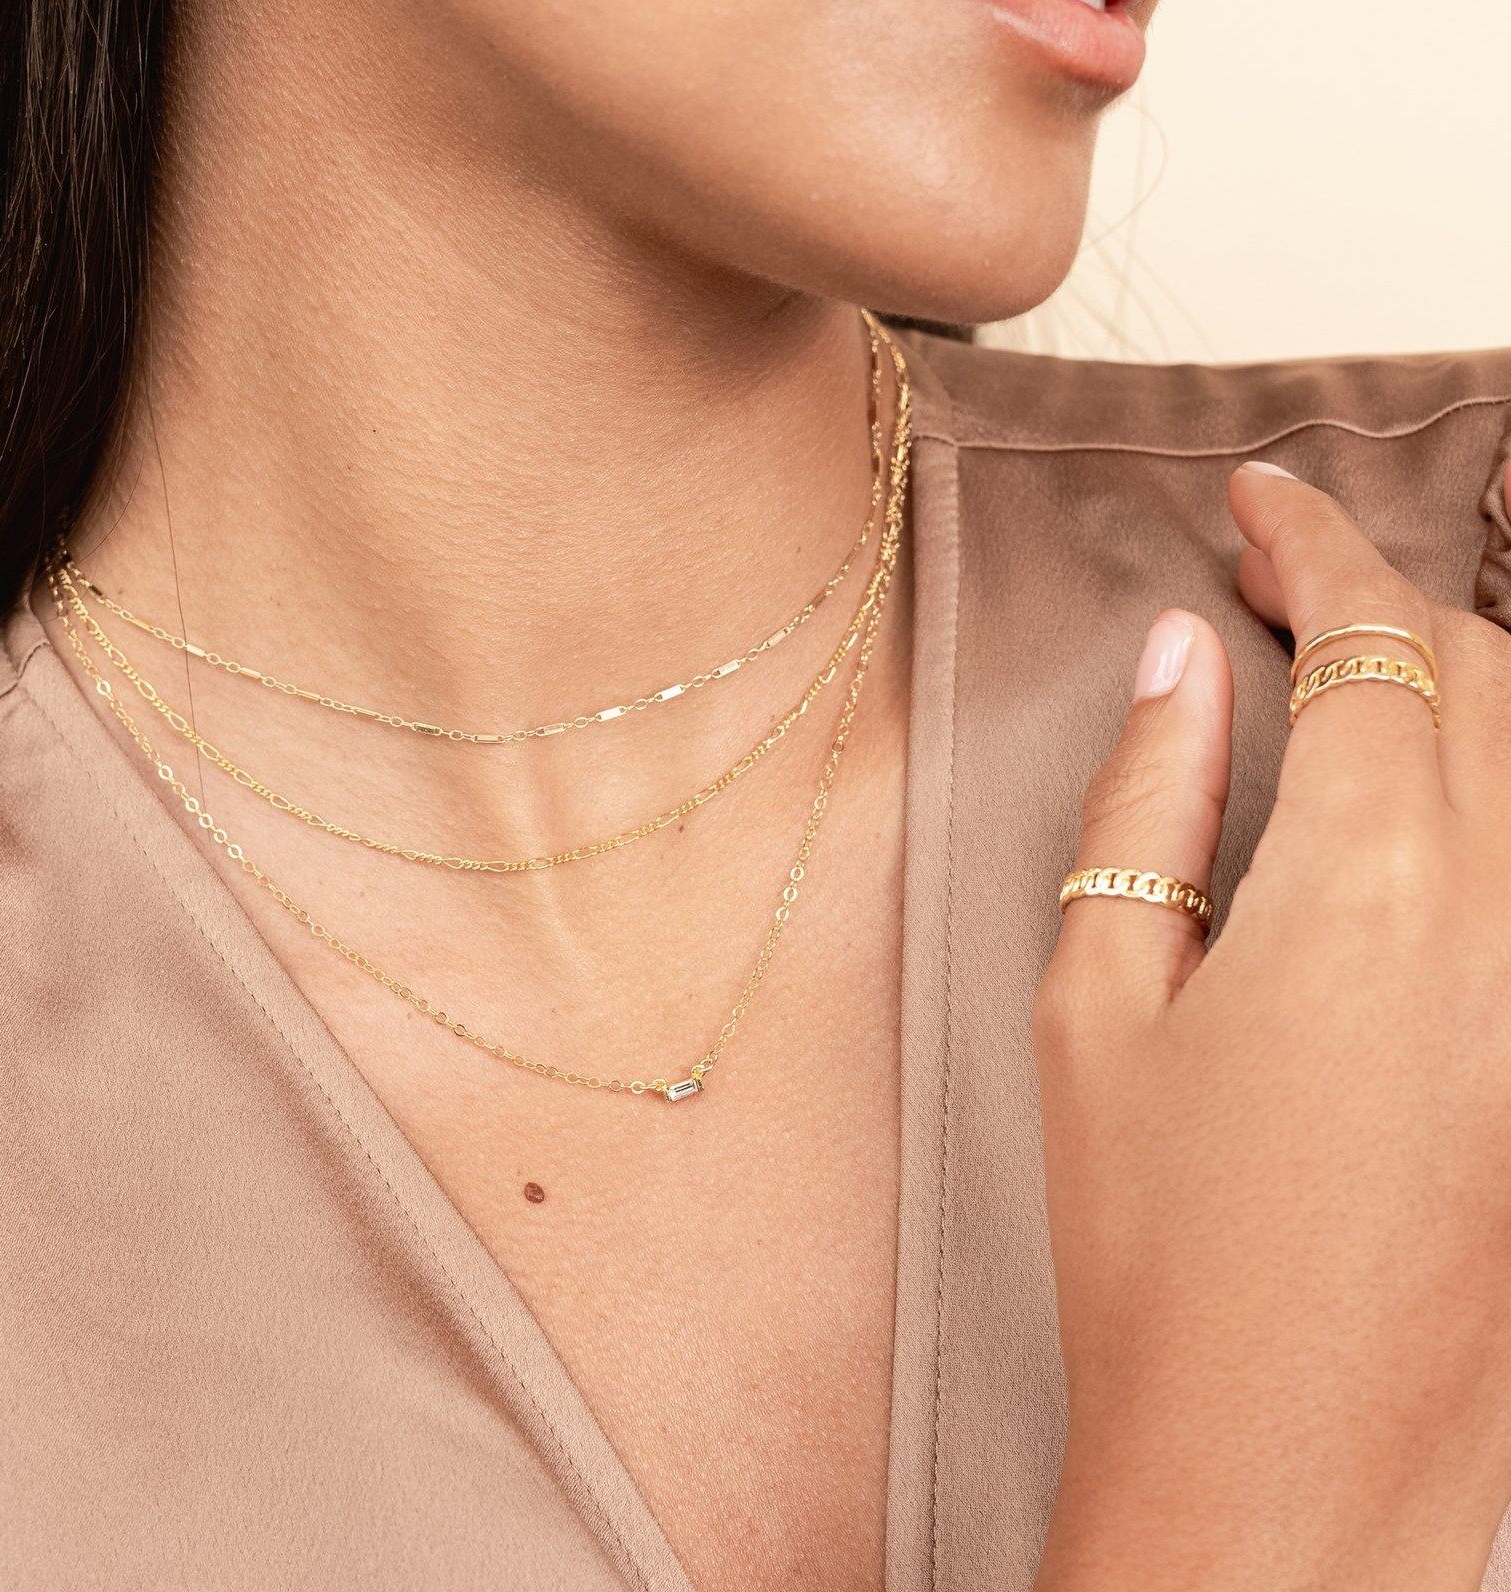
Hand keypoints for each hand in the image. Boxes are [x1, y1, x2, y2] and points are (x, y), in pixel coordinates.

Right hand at [1032, 462, 1510, 1590]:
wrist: (1279, 1464)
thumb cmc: (1159, 1245)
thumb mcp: (1097, 1000)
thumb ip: (1148, 800)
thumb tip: (1182, 662)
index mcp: (1372, 893)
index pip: (1367, 641)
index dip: (1307, 544)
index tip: (1256, 502)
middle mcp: (1510, 927)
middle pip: (1485, 674)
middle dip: (1381, 597)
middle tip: (1280, 582)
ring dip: (1458, 682)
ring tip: (1353, 672)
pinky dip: (1499, 796)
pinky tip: (1433, 804)